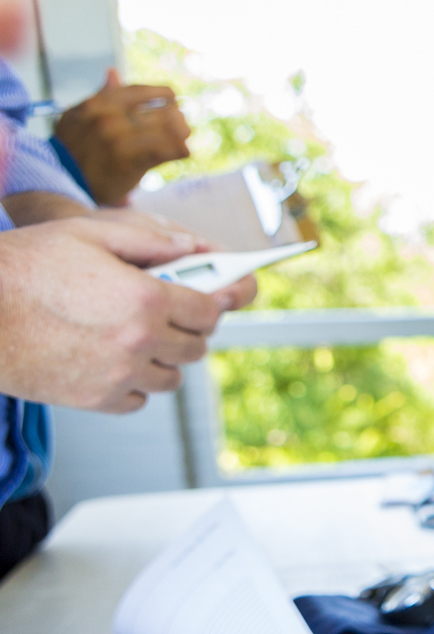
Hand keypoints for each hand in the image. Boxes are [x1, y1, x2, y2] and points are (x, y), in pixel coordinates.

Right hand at [0, 216, 243, 410]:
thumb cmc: (25, 265)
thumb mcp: (87, 233)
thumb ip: (148, 240)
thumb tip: (193, 249)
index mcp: (146, 299)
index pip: (209, 311)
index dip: (208, 304)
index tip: (199, 300)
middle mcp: (140, 341)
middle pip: (195, 347)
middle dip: (187, 330)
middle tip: (166, 317)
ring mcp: (119, 375)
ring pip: (170, 378)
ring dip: (162, 360)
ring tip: (135, 338)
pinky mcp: (95, 399)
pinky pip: (138, 400)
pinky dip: (133, 384)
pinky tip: (111, 360)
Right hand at [53, 71, 192, 206]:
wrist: (63, 179)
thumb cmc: (73, 146)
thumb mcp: (79, 115)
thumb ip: (101, 95)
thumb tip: (113, 72)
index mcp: (98, 104)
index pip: (140, 91)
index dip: (162, 94)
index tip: (172, 98)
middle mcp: (109, 119)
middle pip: (159, 110)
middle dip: (176, 116)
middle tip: (181, 123)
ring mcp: (119, 141)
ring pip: (166, 130)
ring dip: (181, 133)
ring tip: (184, 137)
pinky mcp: (129, 163)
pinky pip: (164, 152)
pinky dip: (179, 150)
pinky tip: (185, 151)